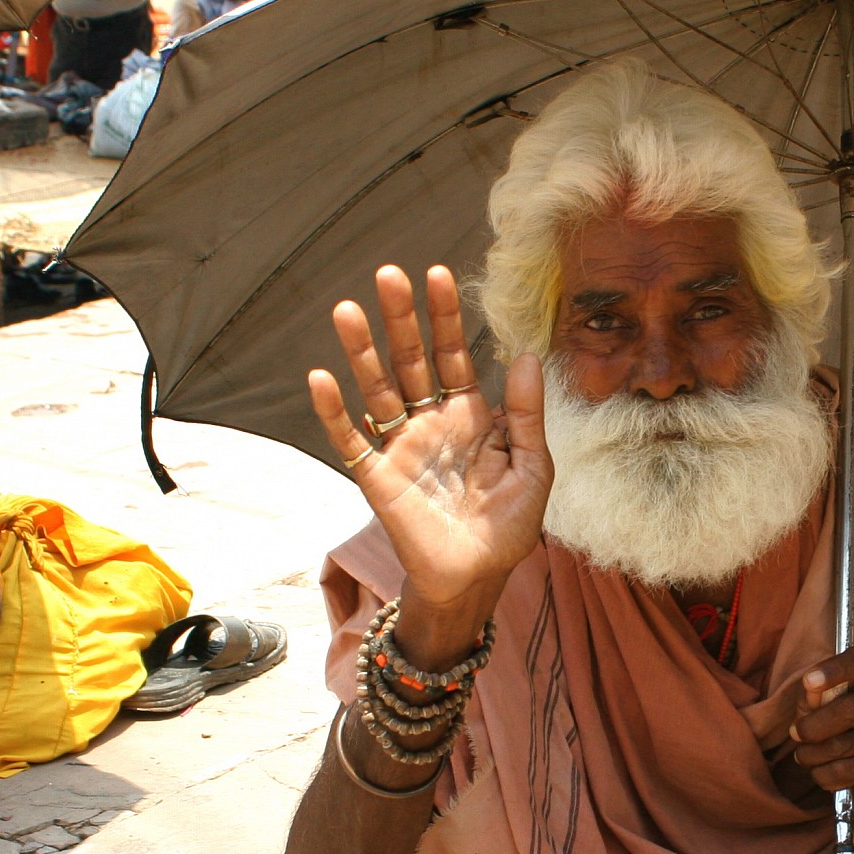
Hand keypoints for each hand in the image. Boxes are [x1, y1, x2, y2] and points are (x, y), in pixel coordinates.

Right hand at [307, 265, 551, 630]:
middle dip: (401, 319)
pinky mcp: (378, 477)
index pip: (454, 354)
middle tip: (388, 274)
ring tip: (346, 310)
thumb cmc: (508, 526)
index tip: (437, 274)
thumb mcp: (533, 467)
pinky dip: (334, 412)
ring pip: (377, 389)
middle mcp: (431, 422)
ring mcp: (401, 446)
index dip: (445, 317)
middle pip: (412, 360)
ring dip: (361, 351)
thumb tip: (525, 356)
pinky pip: (351, 440)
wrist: (478, 578)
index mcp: (471, 415)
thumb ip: (528, 415)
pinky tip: (321, 379)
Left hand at [787, 646, 853, 800]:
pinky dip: (825, 774)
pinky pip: (850, 771)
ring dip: (814, 753)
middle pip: (851, 709)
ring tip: (805, 754)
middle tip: (796, 733)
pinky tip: (821, 769)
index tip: (809, 681)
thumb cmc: (835, 716)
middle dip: (814, 726)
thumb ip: (812, 692)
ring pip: (847, 745)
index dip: (834, 670)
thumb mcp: (820, 698)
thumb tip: (812, 694)